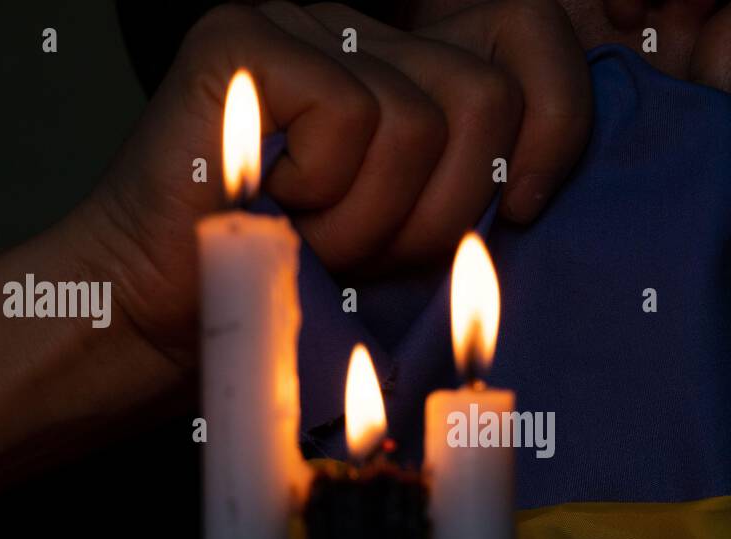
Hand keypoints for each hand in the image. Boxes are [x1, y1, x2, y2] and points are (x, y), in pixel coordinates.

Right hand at [67, 0, 590, 368]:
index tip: (521, 209)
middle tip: (376, 250)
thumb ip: (487, 183)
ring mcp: (302, 20)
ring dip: (375, 220)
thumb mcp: (426, 235)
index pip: (532, 36)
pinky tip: (276, 204)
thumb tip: (542, 172)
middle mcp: (365, 24)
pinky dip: (325, 194)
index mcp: (416, 61)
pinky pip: (351, 116)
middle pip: (488, 94)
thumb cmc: (301, 284)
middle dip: (446, 209)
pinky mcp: (246, 37)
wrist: (175, 317)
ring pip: (421, 121)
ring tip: (317, 235)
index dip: (556, 130)